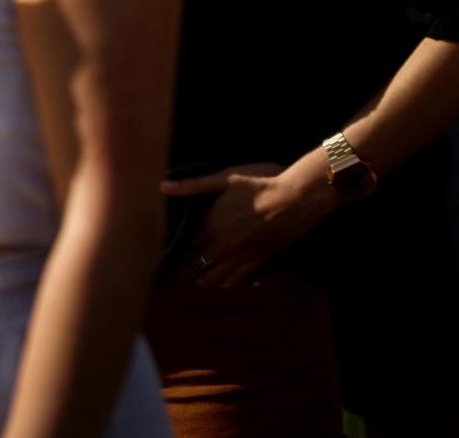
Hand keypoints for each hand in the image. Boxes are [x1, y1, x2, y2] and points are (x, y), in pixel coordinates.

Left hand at [161, 155, 342, 288]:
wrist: (298, 197)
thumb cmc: (260, 183)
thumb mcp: (224, 178)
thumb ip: (192, 185)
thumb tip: (162, 186)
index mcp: (212, 226)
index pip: (186, 247)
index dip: (176, 252)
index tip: (167, 256)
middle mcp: (225, 246)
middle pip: (198, 268)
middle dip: (185, 272)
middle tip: (175, 276)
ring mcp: (244, 255)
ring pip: (218, 278)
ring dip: (204, 281)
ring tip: (194, 282)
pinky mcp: (262, 258)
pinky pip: (240, 278)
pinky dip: (228, 283)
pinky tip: (223, 283)